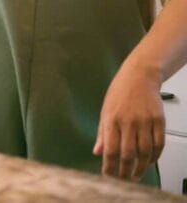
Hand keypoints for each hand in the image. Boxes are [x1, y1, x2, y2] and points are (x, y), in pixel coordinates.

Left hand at [93, 62, 164, 180]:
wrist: (139, 76)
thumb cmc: (120, 93)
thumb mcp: (105, 111)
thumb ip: (102, 133)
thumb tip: (98, 152)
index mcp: (112, 120)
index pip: (110, 149)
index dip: (110, 166)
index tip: (109, 177)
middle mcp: (128, 122)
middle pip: (128, 154)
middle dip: (125, 171)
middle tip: (124, 181)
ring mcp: (145, 121)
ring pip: (145, 152)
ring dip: (141, 167)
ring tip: (136, 175)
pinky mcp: (159, 120)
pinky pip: (159, 144)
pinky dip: (155, 156)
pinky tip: (150, 162)